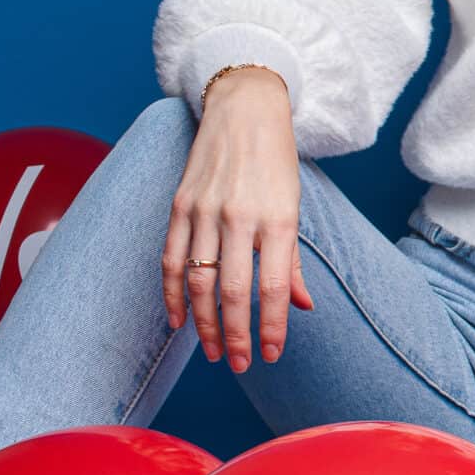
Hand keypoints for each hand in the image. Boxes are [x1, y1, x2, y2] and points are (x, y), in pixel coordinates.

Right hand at [164, 68, 314, 371]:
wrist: (245, 110)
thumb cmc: (277, 163)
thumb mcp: (295, 206)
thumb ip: (292, 260)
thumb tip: (302, 306)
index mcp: (278, 219)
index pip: (274, 287)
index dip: (272, 326)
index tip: (271, 355)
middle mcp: (240, 217)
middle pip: (232, 291)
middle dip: (236, 335)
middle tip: (241, 365)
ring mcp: (205, 211)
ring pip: (198, 282)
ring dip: (203, 323)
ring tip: (214, 351)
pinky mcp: (179, 205)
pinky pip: (171, 259)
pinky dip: (173, 294)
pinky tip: (178, 319)